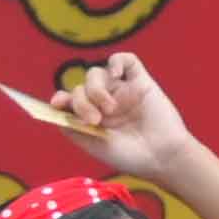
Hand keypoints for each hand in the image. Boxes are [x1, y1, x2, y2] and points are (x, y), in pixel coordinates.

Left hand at [55, 50, 191, 176]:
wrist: (162, 157)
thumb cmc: (130, 156)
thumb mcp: (94, 146)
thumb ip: (73, 127)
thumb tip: (56, 108)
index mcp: (91, 118)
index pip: (69, 100)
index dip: (61, 98)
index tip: (58, 103)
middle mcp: (103, 102)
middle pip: (80, 88)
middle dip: (82, 102)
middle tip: (95, 120)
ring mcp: (122, 91)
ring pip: (97, 73)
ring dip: (96, 89)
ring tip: (110, 108)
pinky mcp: (140, 82)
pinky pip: (126, 60)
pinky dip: (116, 62)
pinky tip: (116, 74)